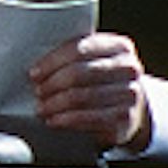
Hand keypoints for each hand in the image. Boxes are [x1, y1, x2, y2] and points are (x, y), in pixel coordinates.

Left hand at [29, 31, 149, 150]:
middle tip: (36, 91)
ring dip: (55, 104)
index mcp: (119, 46)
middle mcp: (129, 68)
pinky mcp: (126, 117)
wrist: (133, 107)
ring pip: (82, 97)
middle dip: (52, 83)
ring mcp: (130, 93)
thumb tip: (35, 66)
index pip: (78, 49)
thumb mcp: (95, 60)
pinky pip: (89, 118)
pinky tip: (53, 120)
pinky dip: (66, 120)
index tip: (34, 73)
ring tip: (41, 107)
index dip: (52, 62)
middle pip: (79, 73)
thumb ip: (73, 55)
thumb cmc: (102, 79)